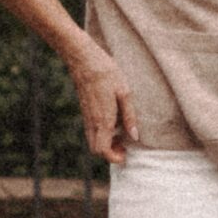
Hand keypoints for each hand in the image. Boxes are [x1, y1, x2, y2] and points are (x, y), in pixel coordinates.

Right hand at [67, 40, 139, 164]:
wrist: (83, 59)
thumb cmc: (106, 72)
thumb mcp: (124, 92)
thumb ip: (129, 116)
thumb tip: (135, 136)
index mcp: (102, 120)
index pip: (103, 151)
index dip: (114, 158)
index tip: (126, 153)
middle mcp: (92, 122)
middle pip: (96, 151)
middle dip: (110, 153)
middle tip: (124, 144)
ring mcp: (86, 117)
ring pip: (92, 142)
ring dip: (106, 144)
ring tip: (120, 133)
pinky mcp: (85, 112)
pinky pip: (91, 132)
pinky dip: (102, 135)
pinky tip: (112, 122)